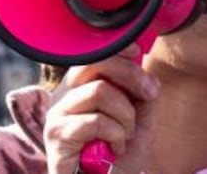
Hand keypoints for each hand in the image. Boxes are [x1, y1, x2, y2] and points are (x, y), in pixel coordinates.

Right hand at [44, 44, 160, 173]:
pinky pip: (95, 121)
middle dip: (131, 75)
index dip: (120, 49)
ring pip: (99, 90)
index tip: (139, 54)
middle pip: (96, 63)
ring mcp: (56, 113)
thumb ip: (143, 95)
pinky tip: (116, 149)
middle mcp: (63, 94)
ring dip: (125, 115)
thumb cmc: (116, 156)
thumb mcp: (138, 121)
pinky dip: (116, 134)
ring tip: (126, 135)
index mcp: (79, 86)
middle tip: (150, 94)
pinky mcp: (57, 135)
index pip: (95, 53)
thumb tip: (146, 72)